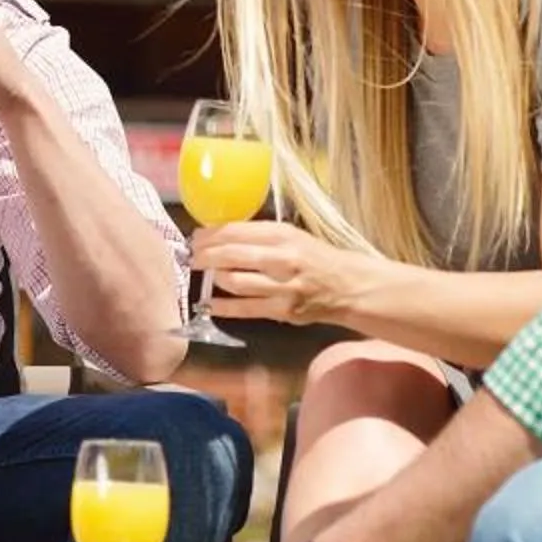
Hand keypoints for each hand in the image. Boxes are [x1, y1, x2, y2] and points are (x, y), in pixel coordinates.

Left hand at [192, 221, 368, 326]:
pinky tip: (210, 303)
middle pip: (230, 255)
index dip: (209, 235)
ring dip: (214, 278)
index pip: (236, 231)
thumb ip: (259, 235)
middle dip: (204, 256)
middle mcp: (281, 258)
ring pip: (234, 282)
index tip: (196, 237)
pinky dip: (223, 306)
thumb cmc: (315, 257)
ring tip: (208, 275)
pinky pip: (245, 308)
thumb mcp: (291, 235)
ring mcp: (282, 286)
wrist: (348, 285)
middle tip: (193, 257)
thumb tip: (220, 235)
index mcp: (282, 234)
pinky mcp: (282, 310)